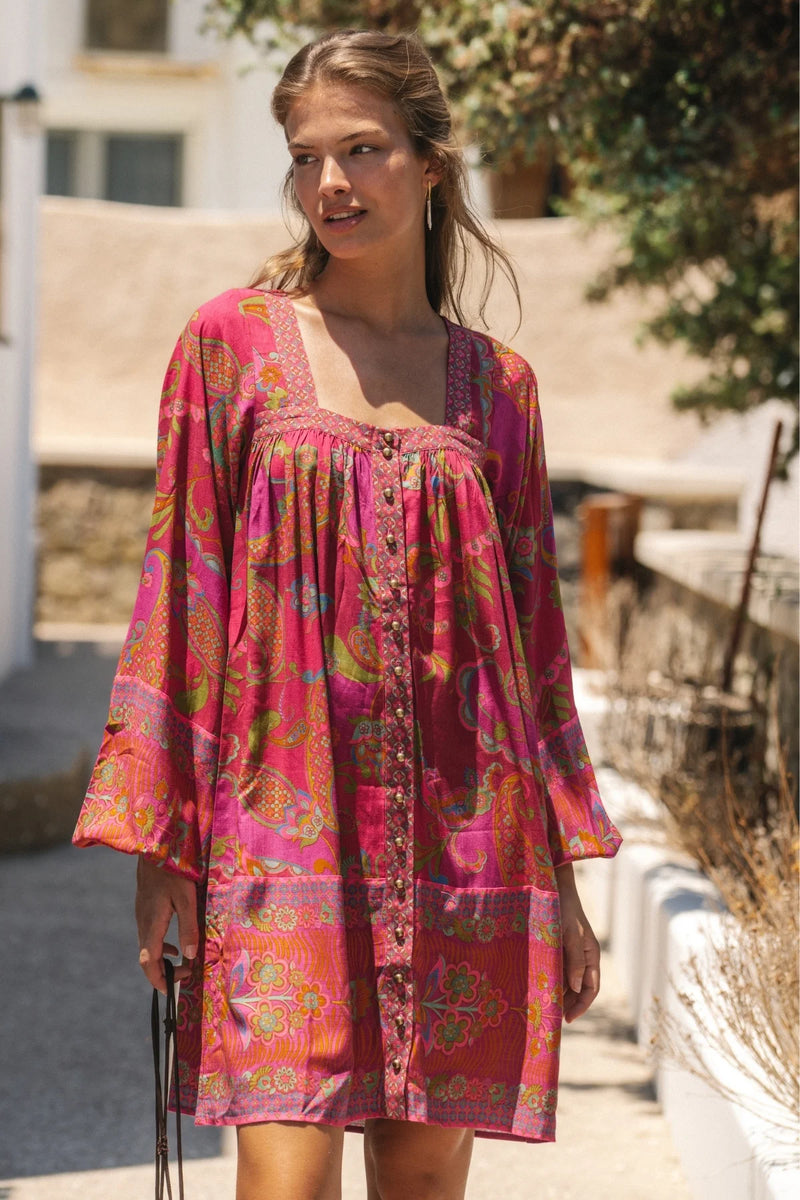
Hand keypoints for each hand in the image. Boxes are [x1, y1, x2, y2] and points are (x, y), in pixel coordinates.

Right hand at [135, 855, 198, 993]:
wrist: (153, 847)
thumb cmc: (173, 871)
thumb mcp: (187, 899)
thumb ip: (188, 928)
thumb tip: (190, 957)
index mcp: (151, 924)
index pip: (148, 962)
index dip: (158, 980)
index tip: (170, 990)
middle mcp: (142, 923)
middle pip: (147, 958)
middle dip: (163, 973)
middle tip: (186, 975)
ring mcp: (141, 915)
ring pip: (147, 947)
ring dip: (162, 960)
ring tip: (183, 964)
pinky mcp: (144, 909)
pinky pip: (149, 936)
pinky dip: (161, 947)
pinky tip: (175, 945)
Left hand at [555, 863, 600, 1022]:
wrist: (553, 886)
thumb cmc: (564, 908)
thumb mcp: (571, 935)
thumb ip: (575, 961)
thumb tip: (575, 988)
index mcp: (591, 954)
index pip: (591, 988)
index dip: (581, 1005)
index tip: (567, 1019)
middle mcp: (582, 956)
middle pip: (578, 988)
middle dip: (568, 1003)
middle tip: (551, 1016)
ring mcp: (569, 952)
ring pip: (566, 980)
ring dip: (558, 993)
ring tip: (543, 1005)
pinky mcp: (557, 947)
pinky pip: (556, 969)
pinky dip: (550, 980)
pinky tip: (537, 986)